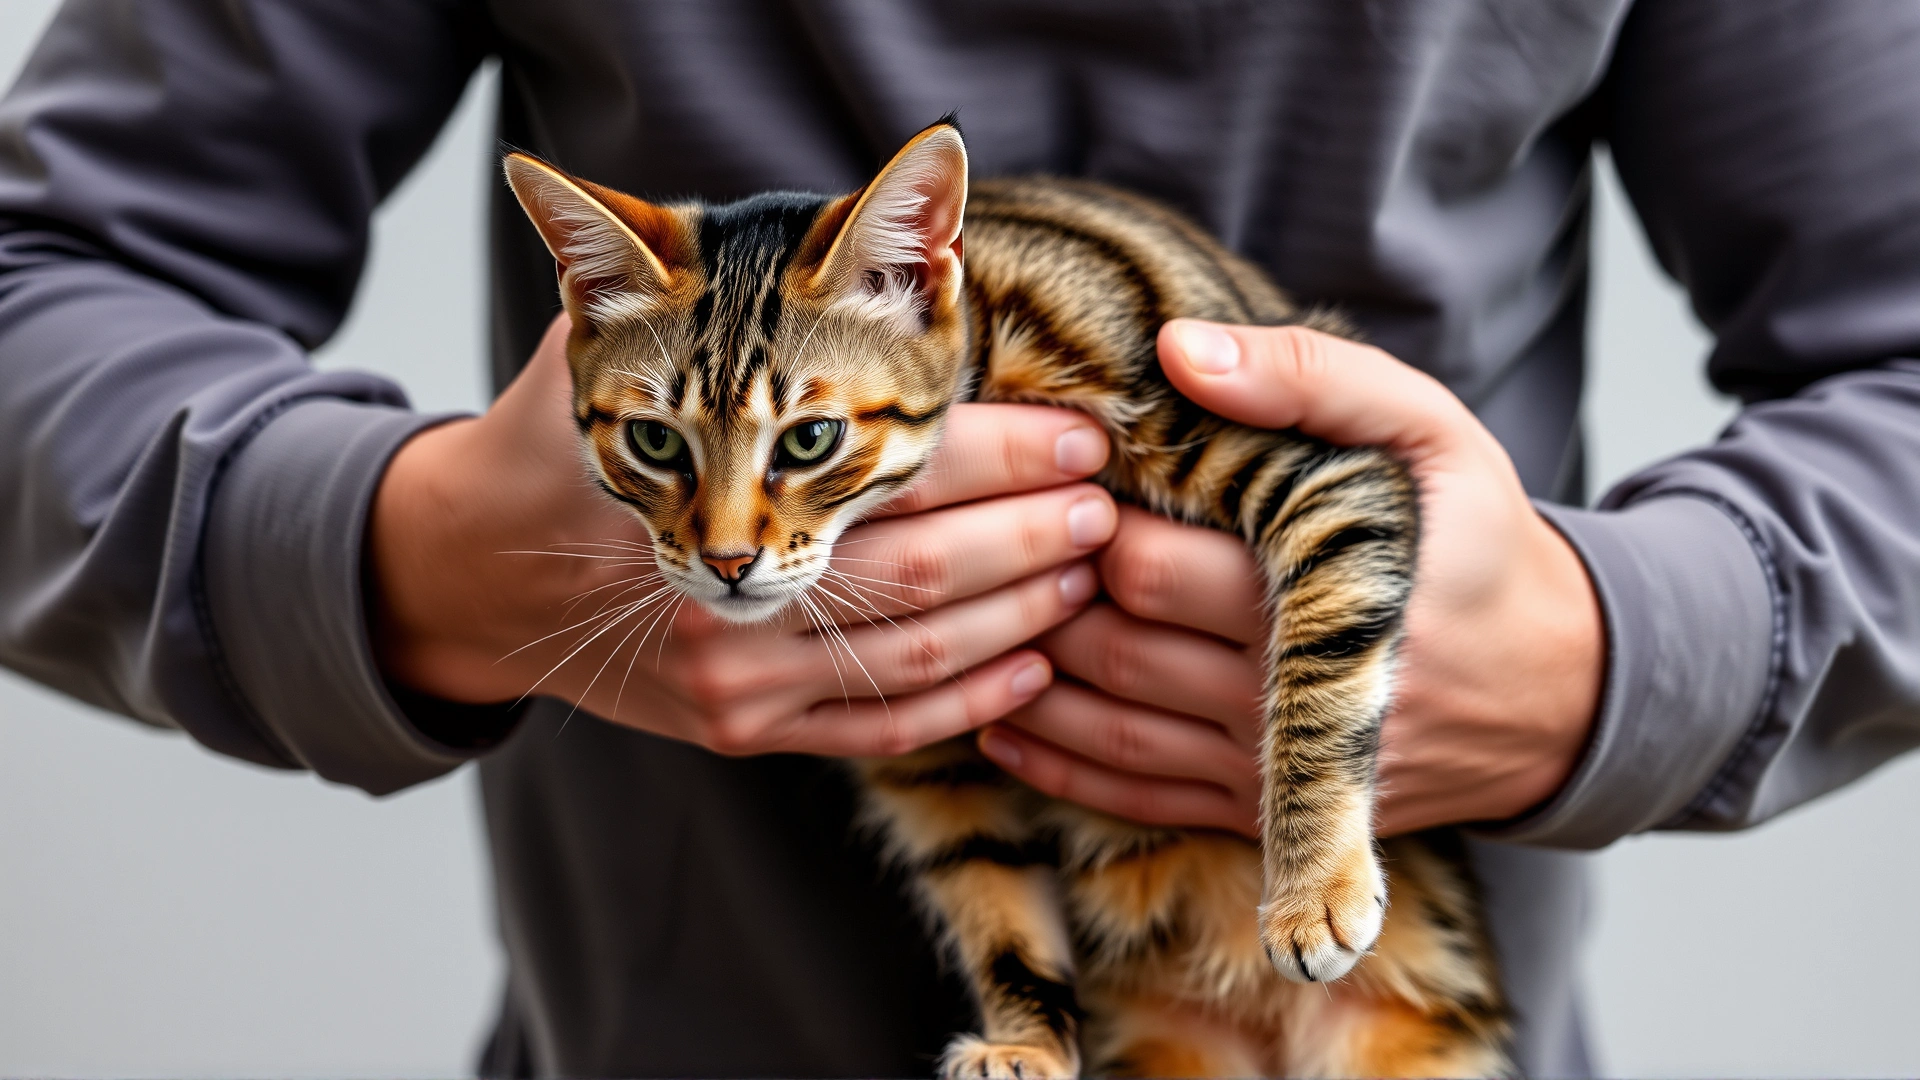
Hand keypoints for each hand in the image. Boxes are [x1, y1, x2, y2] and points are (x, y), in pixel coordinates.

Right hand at [367, 314, 1118, 756]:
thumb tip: (839, 230)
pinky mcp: (744, 731)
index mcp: (703, 492)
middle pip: (922, 571)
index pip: (887, 473)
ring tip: (1090, 578)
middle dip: (1034, 537)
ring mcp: (735, 680)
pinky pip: (880, 730)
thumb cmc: (555, 450)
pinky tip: (1030, 671)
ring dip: (1020, 618)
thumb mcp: (610, 352)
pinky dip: (966, 704)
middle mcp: (722, 600)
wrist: (471, 576)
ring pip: (916, 659)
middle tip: (1106, 506)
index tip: (1077, 436)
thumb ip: (708, 298)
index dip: (1000, 456)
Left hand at [978, 320, 1603, 835]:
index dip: (1082, 519)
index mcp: (1321, 598)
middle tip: (1003, 535)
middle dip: (1048, 589)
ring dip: (1029, 674)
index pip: (1153, 565)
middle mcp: (1284, 700)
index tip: (1052, 473)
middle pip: (1114, 646)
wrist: (1558, 691)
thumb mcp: (1428, 432)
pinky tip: (999, 717)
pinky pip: (1131, 796)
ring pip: (1105, 727)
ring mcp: (1267, 770)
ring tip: (983, 609)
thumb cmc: (1478, 542)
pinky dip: (1054, 761)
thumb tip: (1176, 347)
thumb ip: (1310, 377)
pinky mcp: (1259, 811)